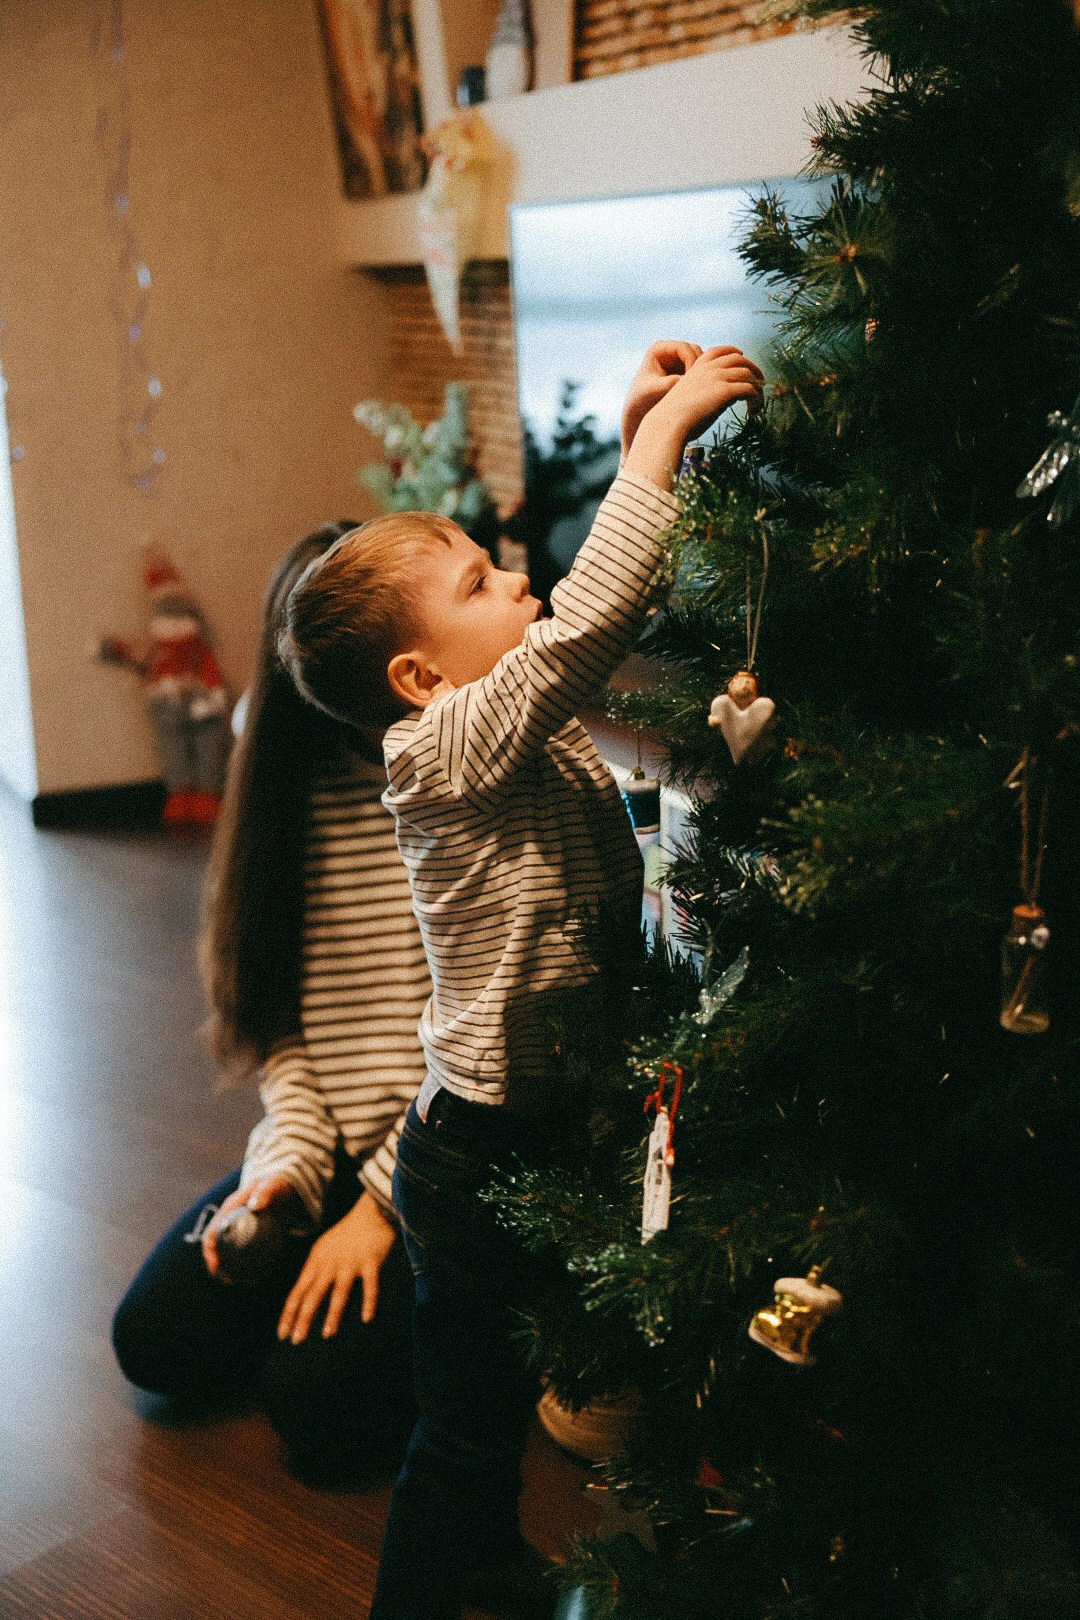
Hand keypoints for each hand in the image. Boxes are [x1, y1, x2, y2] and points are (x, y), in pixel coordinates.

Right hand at [202, 1173, 298, 1279]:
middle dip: (219, 1268)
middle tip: (230, 1281)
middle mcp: (231, 1223)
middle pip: (218, 1250)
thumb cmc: (277, 1186)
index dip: (209, 1252)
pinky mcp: (251, 1240)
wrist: (286, 1189)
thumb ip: (264, 1193)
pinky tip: (258, 1277)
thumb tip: (255, 1205)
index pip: (211, 1234)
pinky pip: (246, 1257)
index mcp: (229, 1210)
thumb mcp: (272, 1186)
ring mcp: (241, 1233)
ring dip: (234, 1271)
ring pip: (231, 1257)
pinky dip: (249, 1268)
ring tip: (247, 1282)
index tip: (215, 1267)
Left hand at [276, 1189, 396, 1343]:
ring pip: (338, 1292)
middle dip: (303, 1318)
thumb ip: (316, 1271)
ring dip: (332, 1314)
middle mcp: (329, 1263)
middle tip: (296, 1340)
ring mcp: (350, 1263)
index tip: (282, 1333)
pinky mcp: (370, 1262)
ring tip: (327, 1334)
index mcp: (316, 1261)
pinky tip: (366, 1318)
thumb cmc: (348, 1234)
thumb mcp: (324, 1249)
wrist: (371, 1212)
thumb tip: (304, 1297)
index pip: (298, 1291)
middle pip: (313, 1294)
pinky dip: (368, 1302)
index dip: (289, 1313)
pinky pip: (369, 1286)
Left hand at [621, 340, 702, 455]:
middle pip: (696, 352)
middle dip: (700, 368)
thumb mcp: (653, 391)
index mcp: (659, 349)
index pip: (684, 348)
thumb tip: (684, 380)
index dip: (692, 362)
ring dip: (704, 375)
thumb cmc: (641, 402)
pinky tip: (701, 395)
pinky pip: (702, 373)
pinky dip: (704, 382)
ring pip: (702, 362)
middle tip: (699, 387)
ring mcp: (679, 362)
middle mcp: (671, 352)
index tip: (692, 380)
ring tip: (699, 392)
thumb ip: (669, 383)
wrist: (639, 415)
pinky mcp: (686, 373)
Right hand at [625, 346, 763, 489]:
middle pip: (740, 359)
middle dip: (753, 369)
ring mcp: (718, 378)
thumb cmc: (675, 418)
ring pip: (748, 374)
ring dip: (757, 388)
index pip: (720, 351)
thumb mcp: (690, 396)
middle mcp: (709, 369)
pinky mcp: (725, 391)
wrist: (668, 424)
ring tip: (758, 404)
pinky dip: (756, 400)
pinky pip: (750, 390)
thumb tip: (728, 397)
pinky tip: (754, 411)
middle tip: (760, 383)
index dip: (734, 352)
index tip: (743, 357)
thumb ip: (708, 391)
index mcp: (698, 367)